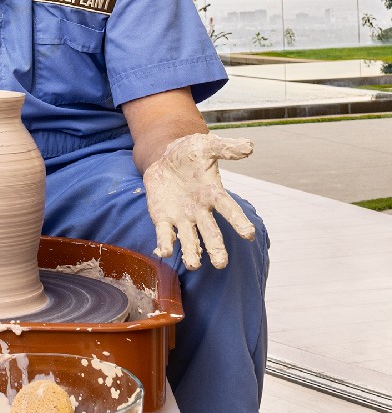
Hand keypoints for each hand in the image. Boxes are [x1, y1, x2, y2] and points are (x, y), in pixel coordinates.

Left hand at [144, 133, 255, 269]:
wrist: (165, 157)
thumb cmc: (190, 152)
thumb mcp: (207, 146)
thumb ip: (226, 148)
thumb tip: (250, 146)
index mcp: (214, 194)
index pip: (229, 209)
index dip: (238, 221)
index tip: (249, 234)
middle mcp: (201, 211)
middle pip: (211, 233)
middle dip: (216, 248)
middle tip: (221, 264)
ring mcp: (182, 217)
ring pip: (189, 239)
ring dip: (191, 253)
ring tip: (193, 266)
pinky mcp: (163, 218)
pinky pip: (165, 234)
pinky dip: (164, 244)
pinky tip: (163, 252)